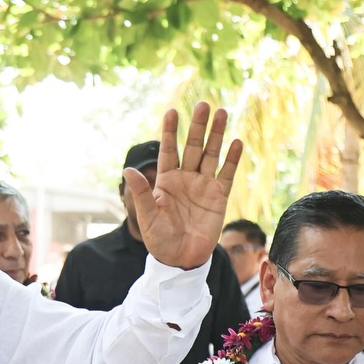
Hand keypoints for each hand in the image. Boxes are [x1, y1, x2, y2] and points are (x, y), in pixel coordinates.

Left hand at [129, 102, 242, 268]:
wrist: (180, 259)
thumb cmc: (159, 239)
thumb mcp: (147, 217)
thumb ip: (141, 193)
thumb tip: (127, 170)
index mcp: (166, 181)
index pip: (168, 150)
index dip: (170, 131)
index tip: (172, 111)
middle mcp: (185, 178)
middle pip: (192, 146)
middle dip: (198, 126)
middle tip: (204, 104)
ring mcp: (203, 186)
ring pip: (210, 154)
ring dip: (216, 135)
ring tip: (221, 113)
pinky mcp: (219, 197)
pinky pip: (226, 174)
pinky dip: (232, 159)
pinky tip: (236, 142)